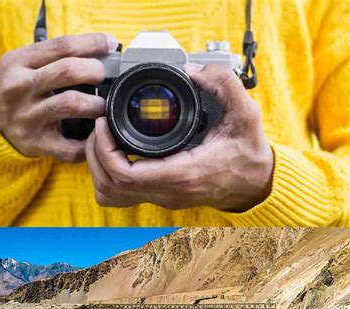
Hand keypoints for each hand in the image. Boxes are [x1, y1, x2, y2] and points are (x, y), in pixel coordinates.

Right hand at [0, 33, 117, 161]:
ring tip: (103, 105)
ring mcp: (27, 117)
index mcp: (17, 62)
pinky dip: (89, 142)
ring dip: (96, 104)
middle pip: (68, 71)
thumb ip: (53, 57)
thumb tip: (99, 54)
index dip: (91, 43)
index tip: (110, 44)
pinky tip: (96, 134)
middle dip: (95, 71)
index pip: (62, 46)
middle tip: (104, 76)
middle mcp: (19, 88)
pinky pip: (70, 147)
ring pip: (72, 104)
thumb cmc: (16, 88)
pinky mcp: (36, 143)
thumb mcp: (23, 63)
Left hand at [86, 63, 273, 211]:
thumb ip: (223, 84)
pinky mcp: (161, 196)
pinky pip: (122, 194)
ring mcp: (162, 197)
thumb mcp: (245, 114)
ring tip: (102, 142)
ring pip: (111, 196)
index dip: (104, 150)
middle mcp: (168, 191)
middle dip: (95, 155)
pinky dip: (109, 176)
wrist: (254, 184)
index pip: (126, 175)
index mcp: (183, 174)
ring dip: (99, 169)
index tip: (104, 124)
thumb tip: (192, 69)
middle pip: (110, 186)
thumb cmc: (248, 154)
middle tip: (99, 128)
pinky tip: (115, 155)